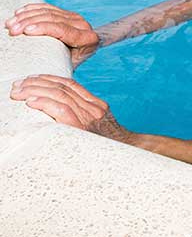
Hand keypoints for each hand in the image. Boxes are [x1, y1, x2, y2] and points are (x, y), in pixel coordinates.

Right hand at [5, 3, 99, 66]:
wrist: (86, 51)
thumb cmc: (74, 62)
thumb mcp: (70, 66)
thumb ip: (59, 64)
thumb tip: (38, 72)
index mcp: (87, 39)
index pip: (63, 30)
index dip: (44, 29)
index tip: (26, 31)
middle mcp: (82, 25)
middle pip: (53, 19)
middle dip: (29, 22)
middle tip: (12, 29)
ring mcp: (75, 17)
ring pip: (48, 12)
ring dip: (26, 16)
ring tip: (10, 24)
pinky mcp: (67, 13)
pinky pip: (48, 8)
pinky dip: (32, 9)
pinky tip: (19, 12)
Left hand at [9, 75, 131, 142]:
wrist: (129, 157)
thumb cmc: (110, 149)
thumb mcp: (100, 129)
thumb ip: (85, 119)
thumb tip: (60, 117)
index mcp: (97, 105)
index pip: (70, 85)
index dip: (49, 79)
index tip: (31, 79)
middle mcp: (94, 108)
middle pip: (62, 87)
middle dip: (36, 84)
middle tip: (18, 85)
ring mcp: (90, 117)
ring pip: (59, 95)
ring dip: (35, 91)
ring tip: (18, 92)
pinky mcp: (84, 128)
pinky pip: (62, 110)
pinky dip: (45, 103)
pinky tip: (31, 102)